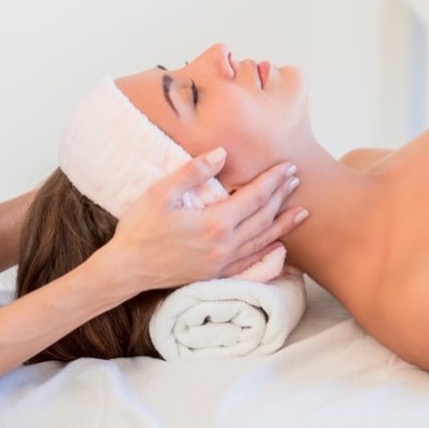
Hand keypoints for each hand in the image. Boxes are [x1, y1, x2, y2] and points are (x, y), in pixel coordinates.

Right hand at [99, 149, 308, 291]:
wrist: (126, 269)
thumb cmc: (140, 229)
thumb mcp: (161, 193)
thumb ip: (193, 172)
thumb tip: (222, 153)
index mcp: (215, 223)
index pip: (255, 197)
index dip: (274, 181)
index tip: (288, 166)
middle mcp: (225, 245)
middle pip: (264, 217)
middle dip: (283, 196)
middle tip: (297, 179)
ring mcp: (223, 262)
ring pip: (263, 240)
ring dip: (284, 224)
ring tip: (302, 211)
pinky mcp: (218, 274)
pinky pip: (252, 262)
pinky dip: (270, 252)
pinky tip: (280, 245)